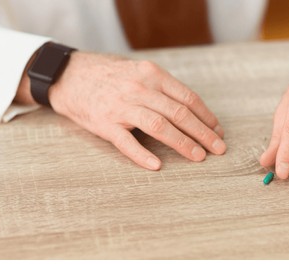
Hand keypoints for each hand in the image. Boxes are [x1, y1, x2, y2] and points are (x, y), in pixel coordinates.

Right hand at [17, 52, 225, 169]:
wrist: (70, 75)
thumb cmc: (110, 76)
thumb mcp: (139, 72)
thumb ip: (162, 88)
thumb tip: (191, 110)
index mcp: (152, 75)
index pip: (188, 98)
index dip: (206, 117)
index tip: (218, 131)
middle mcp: (140, 89)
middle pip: (179, 114)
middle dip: (203, 133)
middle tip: (218, 148)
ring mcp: (121, 106)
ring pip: (159, 127)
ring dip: (182, 144)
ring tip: (199, 157)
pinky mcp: (104, 124)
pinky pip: (126, 142)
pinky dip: (142, 155)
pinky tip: (157, 165)